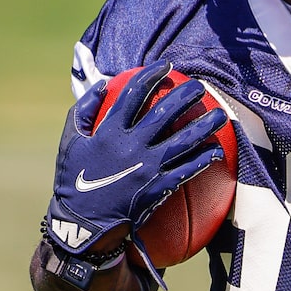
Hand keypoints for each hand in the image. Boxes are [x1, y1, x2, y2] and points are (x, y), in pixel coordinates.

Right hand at [44, 65, 224, 257]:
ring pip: (182, 141)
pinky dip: (203, 160)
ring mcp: (147, 167)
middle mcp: (130, 145)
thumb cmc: (73, 181)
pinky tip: (217, 152)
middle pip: (164, 112)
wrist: (82, 224)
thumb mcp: (70, 142)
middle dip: (185, 96)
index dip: (151, 76)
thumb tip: (103, 85)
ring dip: (204, 126)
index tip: (166, 66)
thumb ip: (84, 110)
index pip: (133, 94)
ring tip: (220, 115)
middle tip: (200, 87)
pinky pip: (186, 171)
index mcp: (108, 130)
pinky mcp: (158, 188)